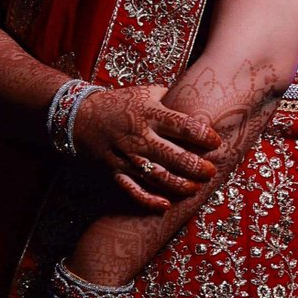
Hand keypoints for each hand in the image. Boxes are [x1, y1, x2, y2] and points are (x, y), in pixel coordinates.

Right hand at [72, 83, 220, 209]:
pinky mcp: (116, 171)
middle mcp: (139, 136)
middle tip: (211, 170)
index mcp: (149, 113)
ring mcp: (127, 156)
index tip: (216, 141)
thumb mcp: (145, 92)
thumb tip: (201, 98)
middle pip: (172, 155)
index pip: (182, 125)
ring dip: (179, 185)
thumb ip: (172, 98)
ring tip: (195, 188)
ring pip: (157, 176)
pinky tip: (166, 205)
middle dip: (195, 166)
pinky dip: (149, 200)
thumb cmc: (120, 103)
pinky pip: (133, 190)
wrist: (80, 116)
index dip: (203, 135)